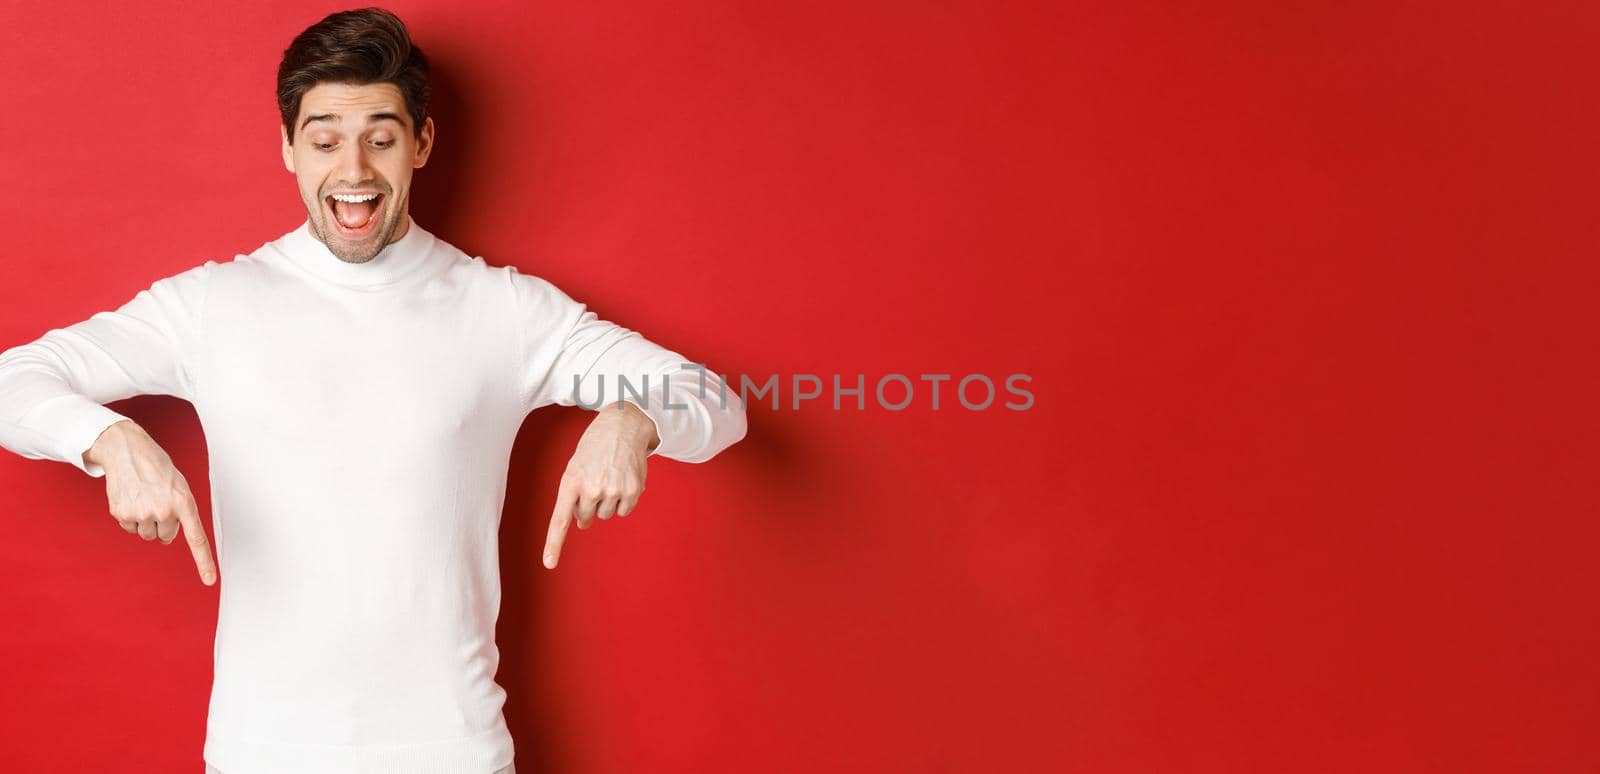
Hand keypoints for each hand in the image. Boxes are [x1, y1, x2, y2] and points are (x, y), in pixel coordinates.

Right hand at [85, 420, 217, 585]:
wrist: (126, 450)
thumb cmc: (156, 467)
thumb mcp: (178, 485)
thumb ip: (181, 510)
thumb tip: (168, 537)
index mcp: (184, 502)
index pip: (197, 538)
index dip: (204, 561)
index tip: (209, 581)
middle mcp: (164, 511)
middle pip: (166, 537)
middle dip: (163, 524)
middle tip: (157, 501)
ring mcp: (142, 513)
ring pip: (147, 534)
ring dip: (146, 521)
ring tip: (143, 497)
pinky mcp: (122, 514)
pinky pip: (129, 528)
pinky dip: (129, 517)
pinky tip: (130, 498)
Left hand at [542, 401, 658, 568]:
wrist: (624, 424)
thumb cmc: (595, 446)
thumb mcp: (576, 466)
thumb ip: (574, 496)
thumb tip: (583, 524)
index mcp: (571, 481)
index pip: (560, 519)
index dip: (553, 544)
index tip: (549, 563)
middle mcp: (591, 488)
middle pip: (585, 517)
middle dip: (587, 506)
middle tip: (594, 482)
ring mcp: (612, 490)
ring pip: (605, 514)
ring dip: (606, 501)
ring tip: (609, 475)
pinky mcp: (632, 491)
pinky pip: (623, 510)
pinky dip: (623, 500)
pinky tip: (623, 480)